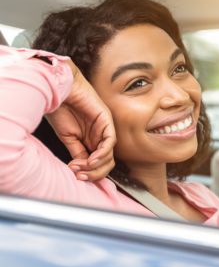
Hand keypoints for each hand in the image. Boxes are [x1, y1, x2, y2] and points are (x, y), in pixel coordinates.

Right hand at [46, 60, 115, 180]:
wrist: (59, 90)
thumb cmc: (61, 108)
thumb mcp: (68, 137)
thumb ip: (77, 152)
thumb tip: (80, 169)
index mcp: (91, 139)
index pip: (98, 163)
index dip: (90, 173)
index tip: (76, 176)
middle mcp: (100, 135)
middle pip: (107, 162)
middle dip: (94, 173)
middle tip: (80, 176)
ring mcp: (105, 128)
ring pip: (110, 154)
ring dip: (97, 166)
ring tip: (83, 168)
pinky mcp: (106, 120)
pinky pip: (110, 141)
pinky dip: (102, 153)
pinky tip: (92, 159)